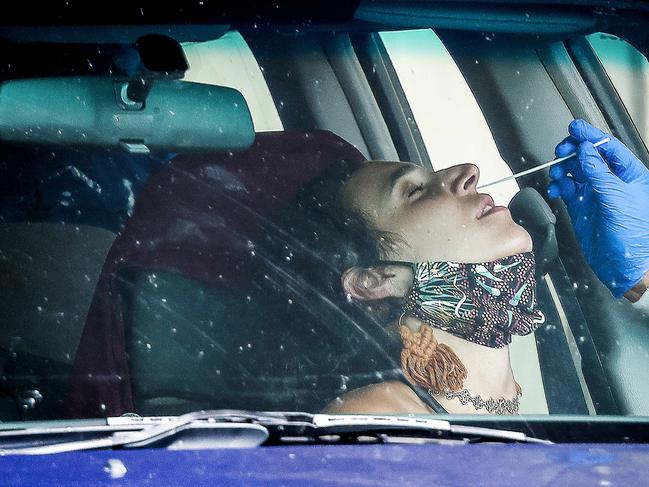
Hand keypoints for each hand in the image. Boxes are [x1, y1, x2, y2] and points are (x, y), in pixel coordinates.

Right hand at [548, 119, 648, 297]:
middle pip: (589, 156)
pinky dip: (559, 188)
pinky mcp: (582, 208)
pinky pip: (567, 190)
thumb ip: (599, 172)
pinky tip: (556, 190)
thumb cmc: (634, 234)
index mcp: (630, 175)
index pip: (608, 147)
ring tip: (558, 174)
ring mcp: (596, 194)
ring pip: (575, 172)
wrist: (624, 264)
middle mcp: (612, 182)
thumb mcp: (617, 196)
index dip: (591, 136)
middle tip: (562, 151)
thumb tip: (587, 150)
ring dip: (564, 169)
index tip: (575, 128)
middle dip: (573, 151)